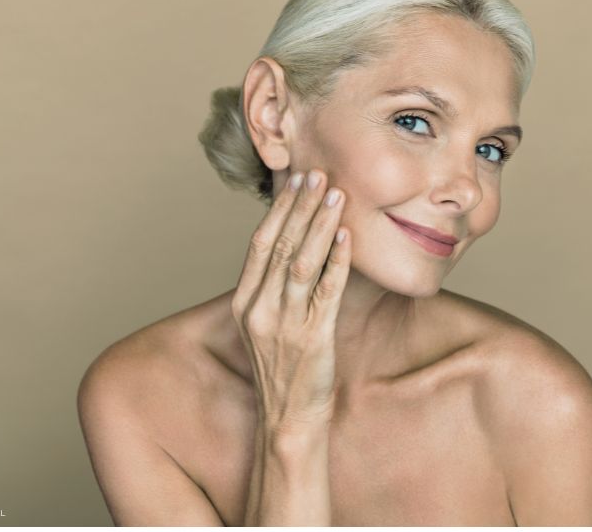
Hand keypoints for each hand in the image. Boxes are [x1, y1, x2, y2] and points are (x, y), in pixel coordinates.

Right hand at [231, 169, 350, 430]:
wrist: (288, 417)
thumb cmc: (282, 368)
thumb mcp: (265, 324)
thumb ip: (273, 287)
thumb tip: (293, 244)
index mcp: (244, 302)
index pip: (261, 243)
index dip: (279, 209)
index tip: (296, 181)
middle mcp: (260, 309)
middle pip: (280, 245)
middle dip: (301, 207)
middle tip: (318, 174)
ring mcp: (284, 324)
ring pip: (301, 262)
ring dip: (320, 225)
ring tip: (335, 194)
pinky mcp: (312, 338)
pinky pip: (326, 292)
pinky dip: (337, 262)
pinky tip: (346, 238)